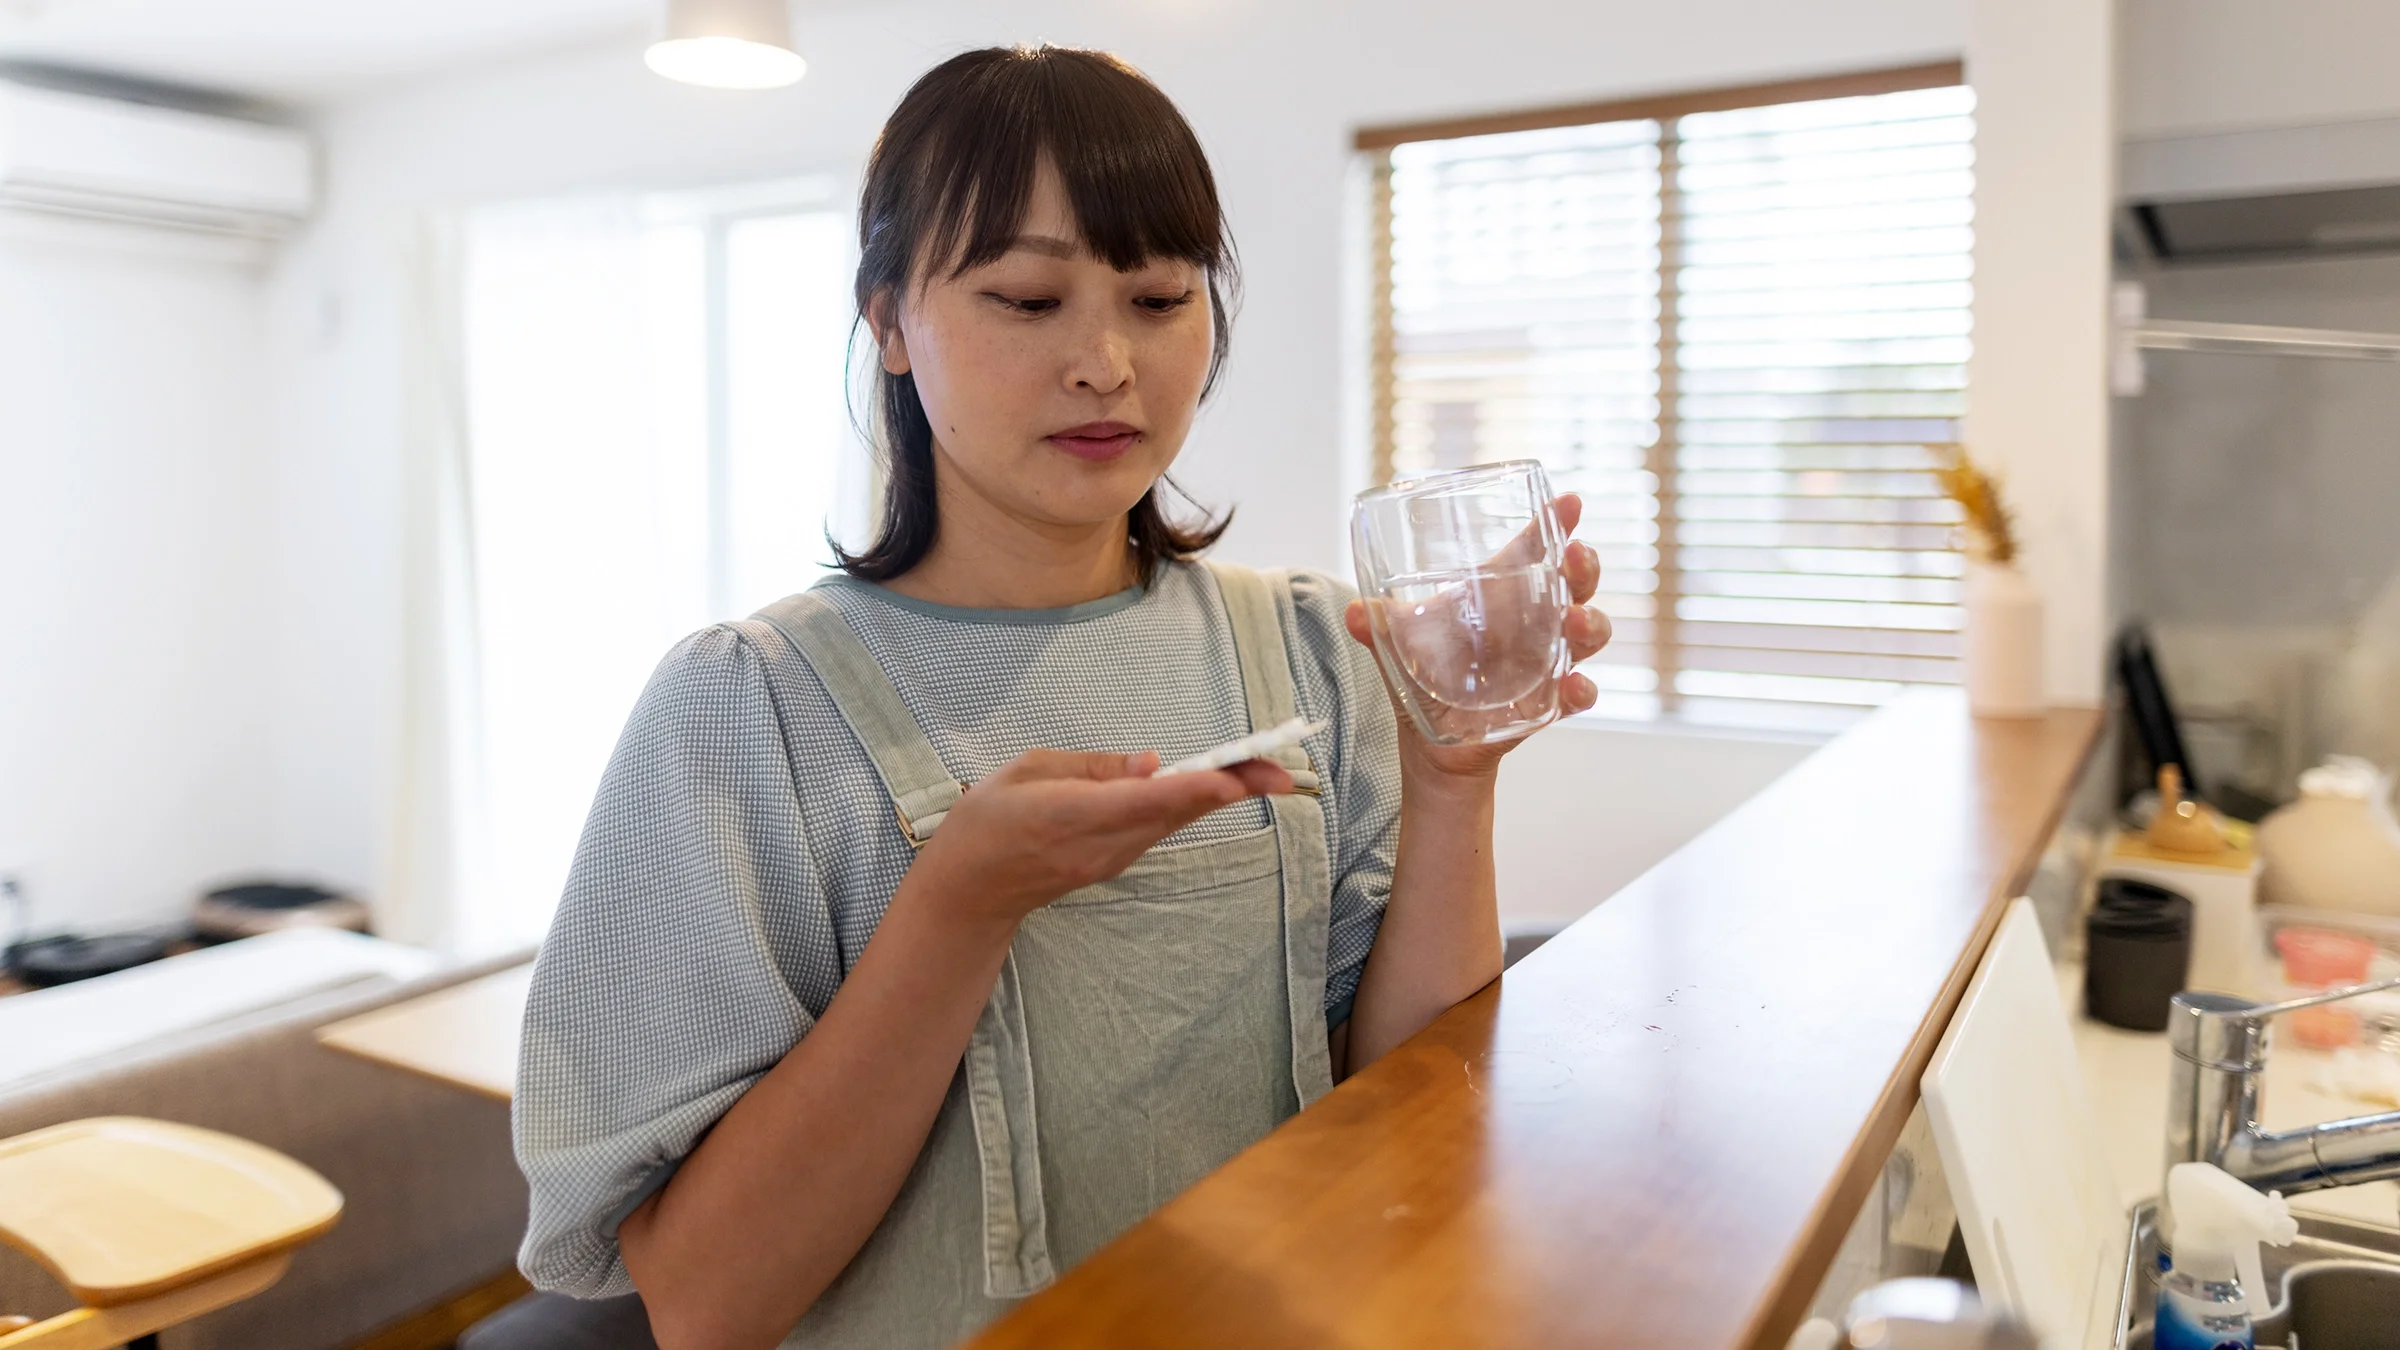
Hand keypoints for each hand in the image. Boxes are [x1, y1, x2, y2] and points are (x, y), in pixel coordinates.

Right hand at [901, 748, 1292, 929]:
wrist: (967, 893)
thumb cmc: (986, 821)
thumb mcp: (1027, 771)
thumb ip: (1092, 767)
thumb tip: (1152, 763)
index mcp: (1072, 815)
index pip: (1145, 802)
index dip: (1194, 789)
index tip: (1235, 777)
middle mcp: (1101, 844)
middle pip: (1176, 813)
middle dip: (1231, 789)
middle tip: (1283, 770)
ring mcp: (1110, 861)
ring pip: (1174, 821)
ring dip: (1219, 796)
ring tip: (1266, 771)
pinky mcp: (1113, 864)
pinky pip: (1158, 829)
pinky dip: (1189, 805)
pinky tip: (1217, 785)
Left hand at [1344, 492, 1612, 785]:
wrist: (1428, 742)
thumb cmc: (1422, 678)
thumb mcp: (1398, 645)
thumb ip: (1379, 625)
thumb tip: (1354, 611)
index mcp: (1499, 596)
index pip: (1533, 551)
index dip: (1554, 524)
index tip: (1569, 503)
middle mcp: (1531, 624)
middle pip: (1573, 584)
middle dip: (1583, 566)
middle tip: (1574, 556)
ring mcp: (1544, 663)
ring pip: (1586, 634)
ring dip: (1589, 623)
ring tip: (1573, 619)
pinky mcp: (1545, 704)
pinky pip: (1576, 695)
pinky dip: (1580, 690)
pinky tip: (1573, 686)